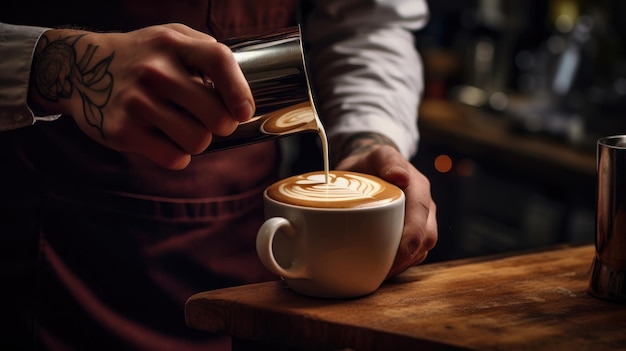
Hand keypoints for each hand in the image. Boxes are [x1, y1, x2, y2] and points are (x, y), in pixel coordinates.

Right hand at [29, 23, 253, 169]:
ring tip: (182, 127)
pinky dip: (177, 155)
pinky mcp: (122, 130)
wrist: (79, 69)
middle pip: (216, 116)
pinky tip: (165, 140)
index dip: (239, 91)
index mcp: (172, 45)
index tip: (244, 112)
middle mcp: (155, 72)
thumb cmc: (139, 56)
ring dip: (198, 140)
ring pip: (198, 141)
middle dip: (222, 125)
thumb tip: (238, 87)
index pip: (218, 61)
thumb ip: (205, 51)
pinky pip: (174, 158)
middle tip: (211, 121)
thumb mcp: (170, 37)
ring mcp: (137, 102)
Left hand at [335, 144, 437, 277]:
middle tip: (386, 271)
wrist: (370, 168)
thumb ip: (387, 161)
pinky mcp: (413, 233)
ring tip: (383, 274)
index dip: (415, 234)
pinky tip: (383, 270)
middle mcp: (425, 205)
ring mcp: (422, 220)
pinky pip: (415, 253)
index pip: (422, 212)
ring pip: (423, 248)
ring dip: (406, 262)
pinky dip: (402, 263)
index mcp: (418, 186)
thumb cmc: (371, 163)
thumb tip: (400, 176)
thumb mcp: (377, 155)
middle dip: (410, 255)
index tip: (404, 250)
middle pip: (427, 236)